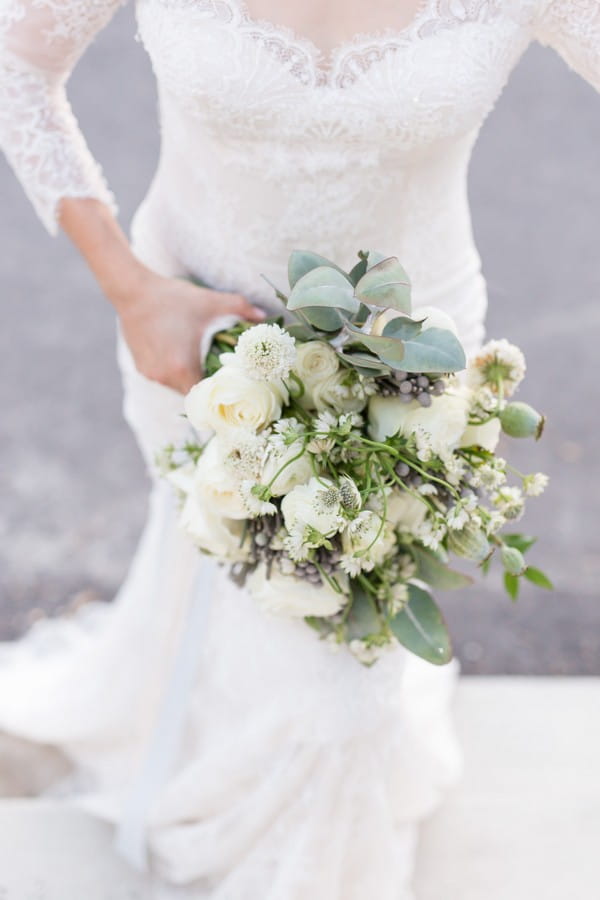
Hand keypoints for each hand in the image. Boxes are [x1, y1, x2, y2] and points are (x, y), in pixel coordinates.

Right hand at [116, 270, 265, 392]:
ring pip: (179, 387)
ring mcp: (151, 375)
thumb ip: (241, 308)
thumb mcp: (211, 302)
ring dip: (191, 377)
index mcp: (183, 369)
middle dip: (209, 385)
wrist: (132, 291)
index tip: (233, 385)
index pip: (207, 397)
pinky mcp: (142, 368)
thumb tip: (266, 316)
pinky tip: (183, 354)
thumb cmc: (174, 298)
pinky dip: (176, 371)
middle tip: (223, 373)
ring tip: (203, 362)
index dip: (221, 393)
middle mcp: (165, 378)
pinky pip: (165, 378)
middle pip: (194, 394)